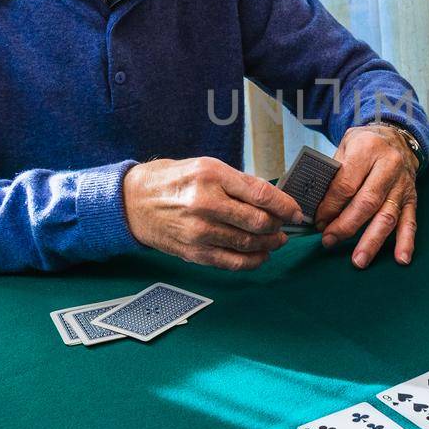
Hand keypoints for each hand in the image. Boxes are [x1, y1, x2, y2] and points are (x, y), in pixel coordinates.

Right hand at [122, 157, 302, 269]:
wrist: (132, 202)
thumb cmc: (172, 181)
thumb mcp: (206, 167)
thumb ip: (238, 182)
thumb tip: (273, 199)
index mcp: (212, 176)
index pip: (261, 194)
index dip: (285, 206)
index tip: (295, 212)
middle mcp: (206, 203)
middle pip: (258, 221)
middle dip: (278, 226)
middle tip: (285, 226)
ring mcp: (199, 231)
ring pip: (249, 244)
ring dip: (269, 244)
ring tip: (276, 240)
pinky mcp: (194, 252)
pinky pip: (232, 262)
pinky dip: (253, 261)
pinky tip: (261, 256)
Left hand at [312, 124, 418, 267]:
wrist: (397, 135)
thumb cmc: (366, 143)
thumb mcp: (346, 145)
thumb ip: (333, 172)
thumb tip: (316, 205)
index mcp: (368, 149)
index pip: (346, 184)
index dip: (330, 206)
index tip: (319, 221)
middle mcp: (389, 166)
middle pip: (367, 202)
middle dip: (346, 226)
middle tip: (329, 241)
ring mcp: (402, 184)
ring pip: (387, 216)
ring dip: (372, 240)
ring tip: (359, 260)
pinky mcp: (412, 198)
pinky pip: (410, 222)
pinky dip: (406, 242)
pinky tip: (401, 259)